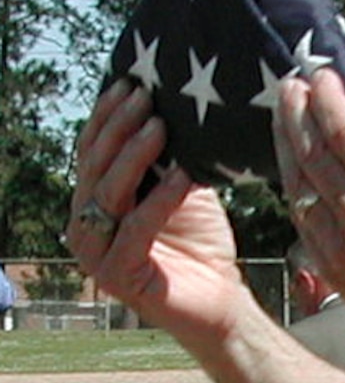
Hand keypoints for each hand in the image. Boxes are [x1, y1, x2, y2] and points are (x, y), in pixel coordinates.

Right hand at [68, 81, 245, 352]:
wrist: (222, 300)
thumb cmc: (201, 243)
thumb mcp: (180, 188)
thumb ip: (165, 155)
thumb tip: (170, 100)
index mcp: (92, 203)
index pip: (92, 151)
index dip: (107, 116)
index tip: (130, 82)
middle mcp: (84, 226)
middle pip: (96, 166)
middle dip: (120, 127)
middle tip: (146, 97)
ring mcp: (96, 254)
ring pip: (109, 193)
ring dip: (135, 155)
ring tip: (161, 126)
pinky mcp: (117, 276)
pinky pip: (137, 227)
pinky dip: (160, 199)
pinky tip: (184, 175)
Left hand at [275, 70, 344, 372]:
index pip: (343, 127)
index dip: (325, 95)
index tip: (320, 77)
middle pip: (312, 152)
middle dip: (297, 113)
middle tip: (292, 89)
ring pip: (299, 185)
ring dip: (287, 147)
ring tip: (288, 122)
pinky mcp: (336, 273)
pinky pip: (304, 221)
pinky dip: (298, 189)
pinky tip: (298, 170)